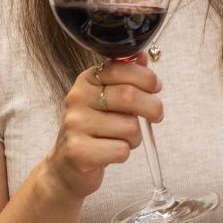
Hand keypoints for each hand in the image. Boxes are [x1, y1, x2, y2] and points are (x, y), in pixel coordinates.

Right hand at [43, 60, 162, 199]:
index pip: (121, 69)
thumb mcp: (107, 100)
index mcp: (86, 81)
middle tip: (156, 116)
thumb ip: (126, 78)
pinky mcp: (78, 151)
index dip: (146, 78)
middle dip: (152, 107)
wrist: (66, 167)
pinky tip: (110, 153)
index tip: (155, 87)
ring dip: (135, 137)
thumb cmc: (94, 131)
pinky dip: (124, 154)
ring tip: (122, 139)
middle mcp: (77, 98)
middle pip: (129, 96)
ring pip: (129, 127)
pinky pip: (121, 150)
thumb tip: (142, 56)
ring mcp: (75, 124)